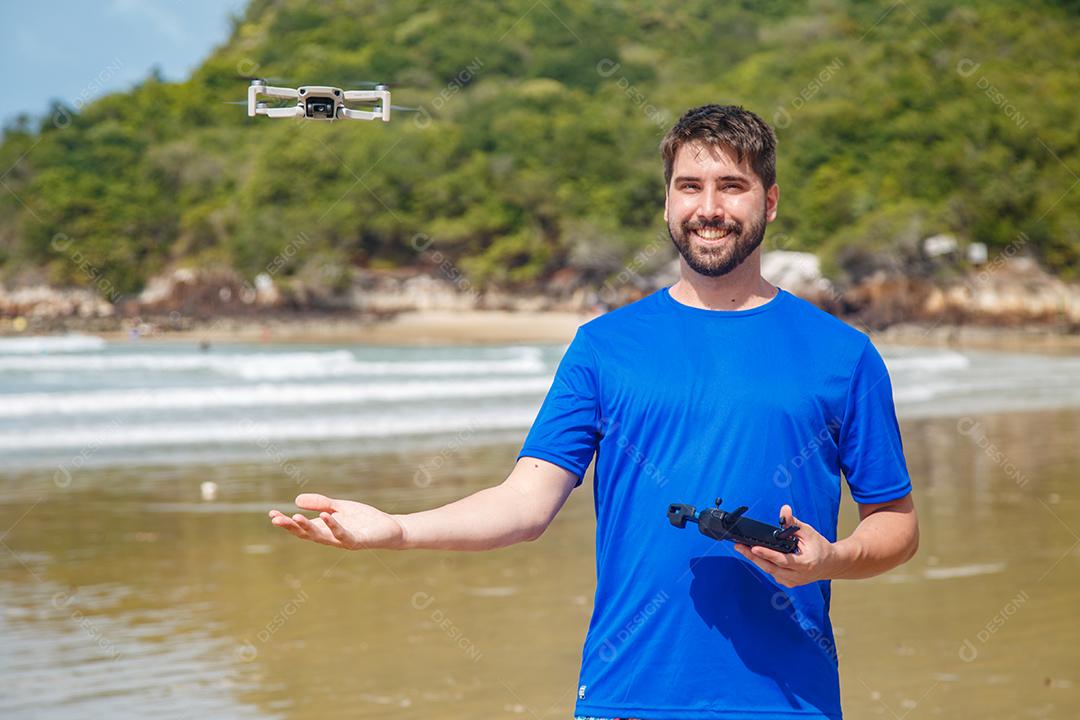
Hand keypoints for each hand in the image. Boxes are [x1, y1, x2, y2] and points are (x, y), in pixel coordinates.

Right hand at [268, 493, 406, 549]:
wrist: (390, 528)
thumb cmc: (364, 519)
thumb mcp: (339, 507)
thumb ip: (321, 503)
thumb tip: (296, 500)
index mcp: (325, 529)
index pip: (302, 528)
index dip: (287, 522)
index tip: (271, 514)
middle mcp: (331, 538)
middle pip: (307, 534)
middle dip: (291, 526)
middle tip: (276, 518)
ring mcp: (343, 541)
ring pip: (321, 536)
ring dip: (308, 527)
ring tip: (295, 517)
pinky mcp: (357, 541)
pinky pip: (342, 534)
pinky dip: (333, 525)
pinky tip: (324, 516)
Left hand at [733, 504, 838, 586]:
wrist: (830, 564)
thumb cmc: (820, 547)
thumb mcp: (808, 532)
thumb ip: (793, 523)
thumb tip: (784, 509)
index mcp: (804, 563)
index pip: (781, 559)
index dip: (766, 554)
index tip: (753, 547)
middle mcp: (798, 575)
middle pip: (771, 568)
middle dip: (753, 557)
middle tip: (739, 547)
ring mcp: (793, 581)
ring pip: (770, 572)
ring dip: (756, 560)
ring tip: (742, 549)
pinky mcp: (789, 583)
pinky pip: (773, 574)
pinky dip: (764, 565)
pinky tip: (755, 556)